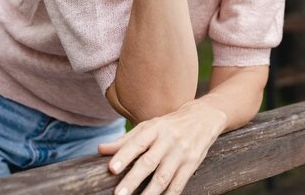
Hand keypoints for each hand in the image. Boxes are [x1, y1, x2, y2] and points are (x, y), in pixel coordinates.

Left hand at [98, 99, 227, 194]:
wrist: (204, 118)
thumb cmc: (170, 125)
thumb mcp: (149, 126)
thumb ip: (126, 140)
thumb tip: (100, 150)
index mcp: (155, 129)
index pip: (137, 142)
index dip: (124, 155)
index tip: (111, 168)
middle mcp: (168, 141)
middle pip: (149, 162)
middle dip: (133, 179)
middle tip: (119, 194)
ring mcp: (181, 154)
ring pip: (164, 177)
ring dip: (149, 193)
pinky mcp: (191, 165)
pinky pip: (178, 184)